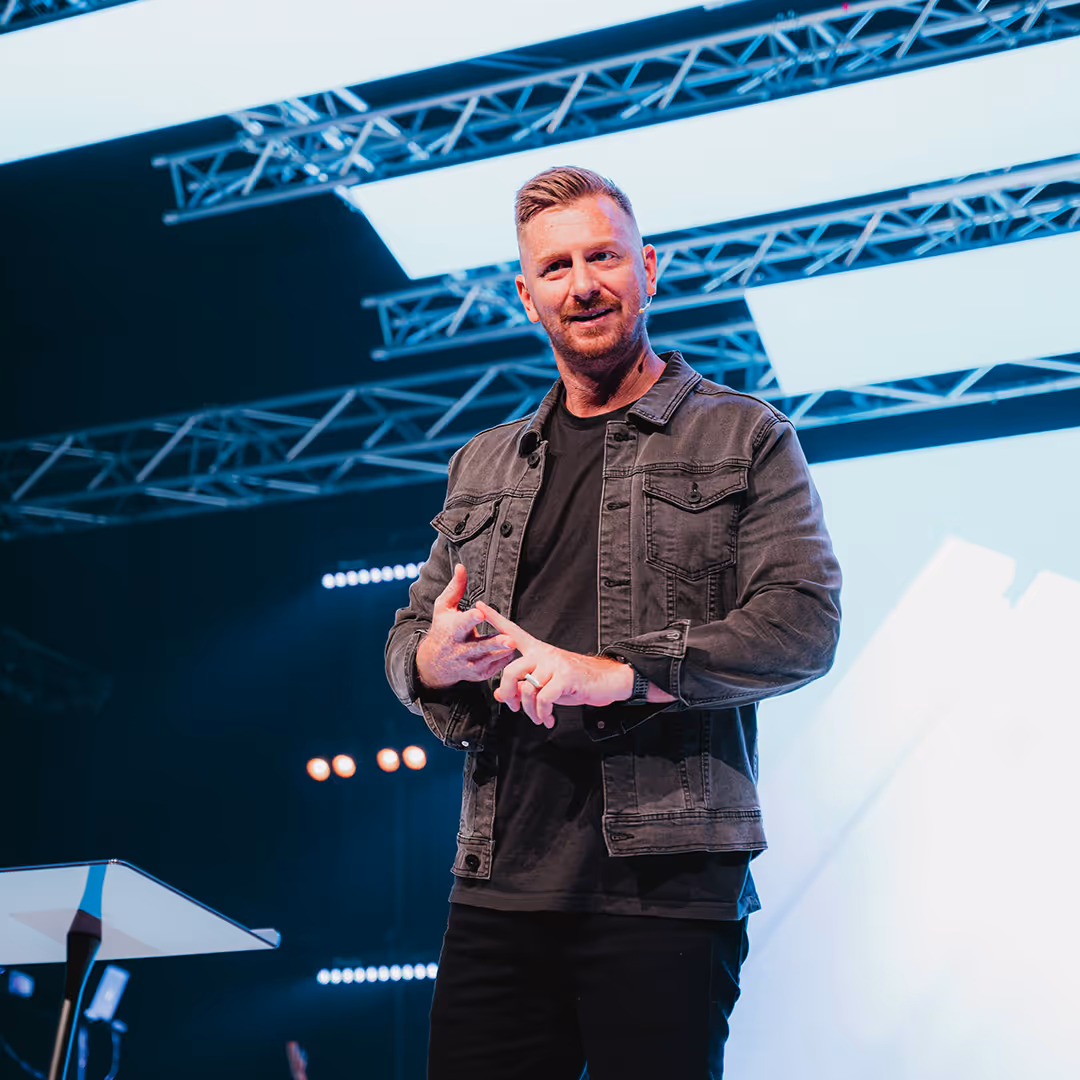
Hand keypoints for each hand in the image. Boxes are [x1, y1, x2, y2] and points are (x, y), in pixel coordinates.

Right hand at [415, 565, 516, 688]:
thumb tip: (461, 566)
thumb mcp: (443, 607)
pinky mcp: (478, 674)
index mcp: (451, 631)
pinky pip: (494, 668)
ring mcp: (469, 664)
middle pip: (478, 647)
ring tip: (514, 645)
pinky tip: (512, 652)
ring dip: (501, 653)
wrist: (434, 663)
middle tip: (509, 639)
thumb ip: (455, 588)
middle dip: (493, 643)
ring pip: (488, 660)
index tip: (480, 613)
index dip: (470, 619)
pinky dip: (504, 661)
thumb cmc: (443, 629)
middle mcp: (460, 650)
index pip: (461, 624)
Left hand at [476, 602, 635, 728]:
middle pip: (511, 671)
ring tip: (537, 717)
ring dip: (529, 711)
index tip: (479, 607)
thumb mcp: (544, 683)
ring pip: (527, 689)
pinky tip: (547, 718)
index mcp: (537, 650)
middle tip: (513, 707)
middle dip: (508, 695)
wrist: (605, 681)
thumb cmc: (573, 681)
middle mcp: (543, 653)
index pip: (512, 632)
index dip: (494, 619)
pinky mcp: (566, 677)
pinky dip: (542, 713)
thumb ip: (521, 686)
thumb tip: (499, 695)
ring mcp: (555, 664)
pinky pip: (543, 698)